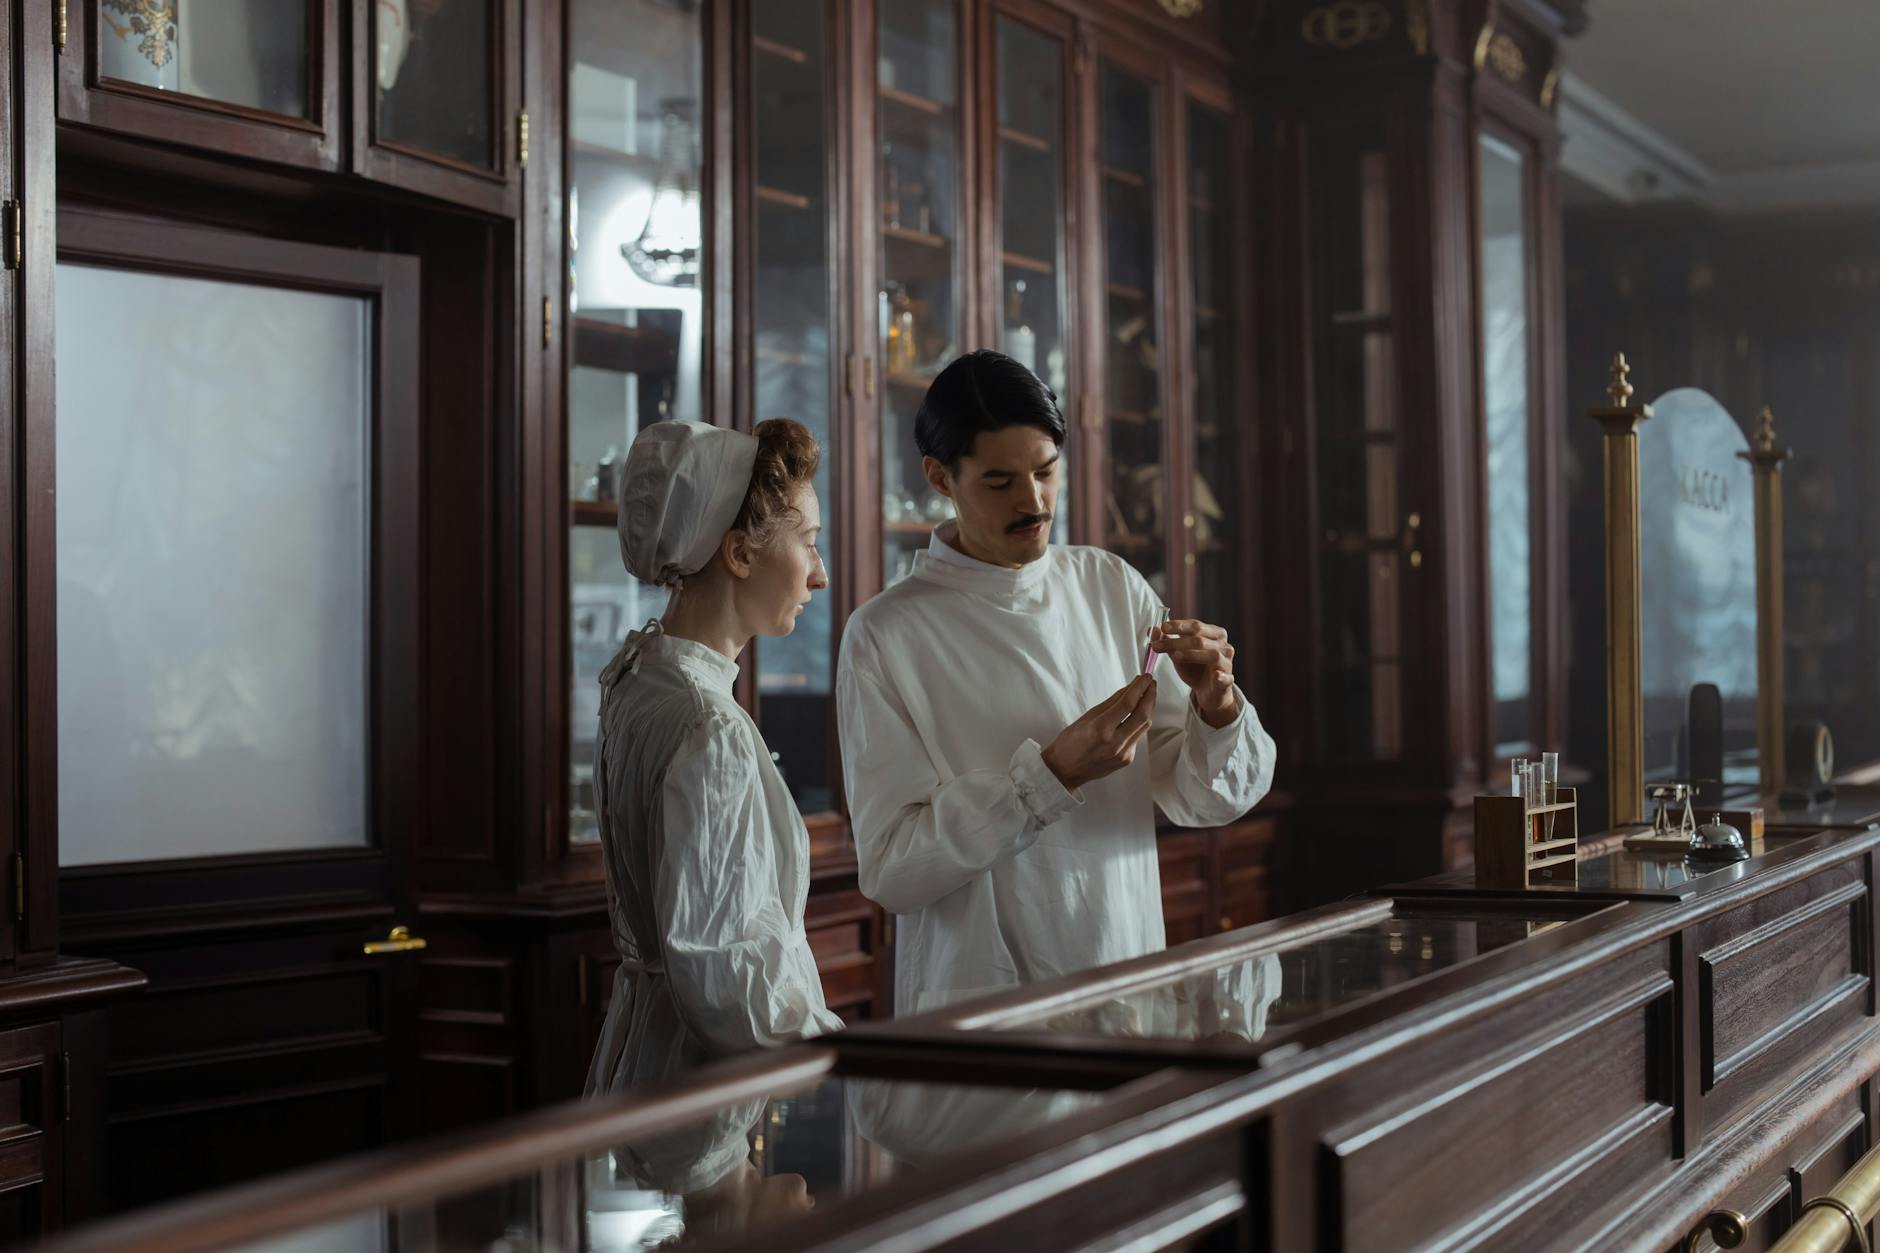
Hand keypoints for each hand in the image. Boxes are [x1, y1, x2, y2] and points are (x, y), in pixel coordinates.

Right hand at [1041, 676, 1156, 791]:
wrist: (1064, 771)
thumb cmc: (1070, 742)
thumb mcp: (1086, 717)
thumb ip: (1111, 703)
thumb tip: (1130, 688)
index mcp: (1100, 729)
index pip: (1127, 704)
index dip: (1139, 687)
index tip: (1145, 677)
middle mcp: (1115, 743)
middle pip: (1143, 715)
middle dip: (1150, 696)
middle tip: (1151, 683)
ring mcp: (1123, 754)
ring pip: (1144, 726)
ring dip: (1147, 709)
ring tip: (1146, 696)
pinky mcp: (1126, 759)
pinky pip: (1137, 737)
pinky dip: (1137, 724)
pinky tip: (1133, 717)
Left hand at [1150, 618, 1241, 727]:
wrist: (1208, 692)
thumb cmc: (1195, 668)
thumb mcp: (1178, 654)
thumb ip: (1167, 642)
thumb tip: (1152, 630)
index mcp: (1213, 633)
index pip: (1195, 626)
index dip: (1179, 625)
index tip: (1162, 627)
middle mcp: (1223, 645)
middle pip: (1200, 640)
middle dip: (1177, 642)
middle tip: (1158, 645)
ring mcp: (1227, 662)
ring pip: (1212, 655)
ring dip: (1193, 655)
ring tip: (1175, 657)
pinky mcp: (1228, 680)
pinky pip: (1227, 677)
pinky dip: (1222, 676)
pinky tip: (1216, 676)